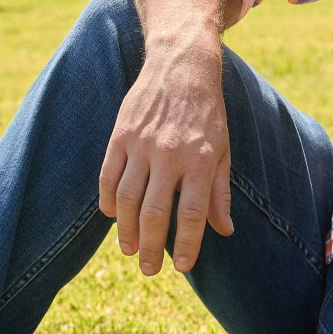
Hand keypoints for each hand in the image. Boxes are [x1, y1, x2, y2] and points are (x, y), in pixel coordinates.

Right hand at [98, 49, 234, 275]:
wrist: (181, 65)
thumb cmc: (207, 112)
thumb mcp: (222, 149)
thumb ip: (219, 191)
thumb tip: (225, 230)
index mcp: (199, 160)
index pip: (192, 214)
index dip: (188, 244)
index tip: (183, 266)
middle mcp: (169, 154)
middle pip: (155, 213)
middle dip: (152, 248)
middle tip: (150, 269)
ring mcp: (141, 144)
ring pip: (127, 199)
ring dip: (126, 231)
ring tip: (130, 250)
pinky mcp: (120, 135)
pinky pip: (108, 176)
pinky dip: (107, 201)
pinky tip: (112, 217)